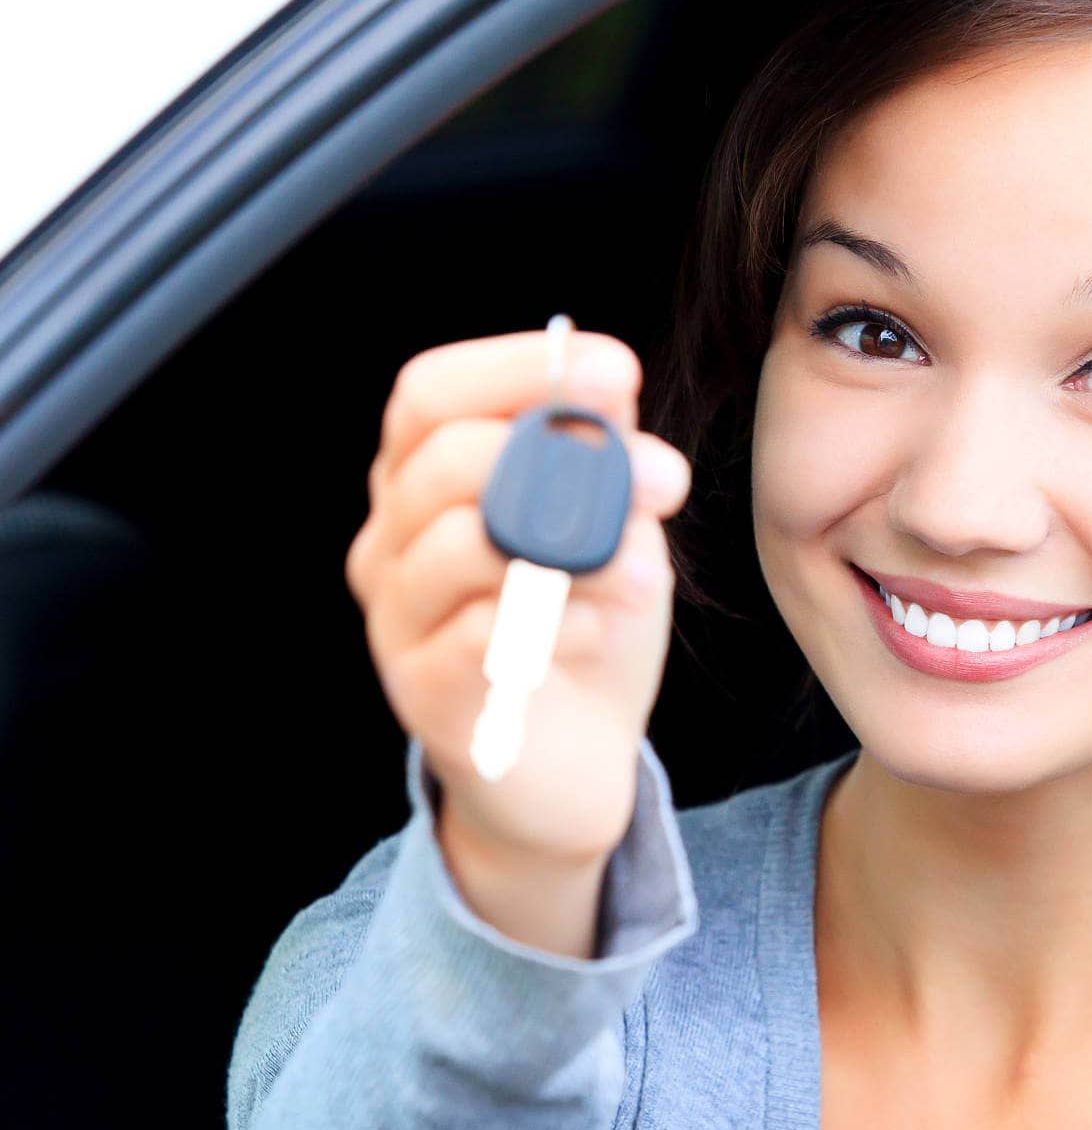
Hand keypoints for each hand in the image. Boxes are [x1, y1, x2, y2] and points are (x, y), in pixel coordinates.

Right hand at [345, 330, 690, 866]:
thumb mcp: (610, 528)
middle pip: (439, 461)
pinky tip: (596, 631)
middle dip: (562, 457)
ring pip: (456, 544)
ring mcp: (397, 622)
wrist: (578, 761)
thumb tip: (607, 384)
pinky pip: (477, 635)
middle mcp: (392, 545)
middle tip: (661, 477)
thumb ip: (600, 461)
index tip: (611, 369)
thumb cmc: (586, 626)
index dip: (514, 368)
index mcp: (427, 486)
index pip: (429, 395)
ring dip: (575, 547)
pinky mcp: (424, 694)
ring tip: (642, 574)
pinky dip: (556, 622)